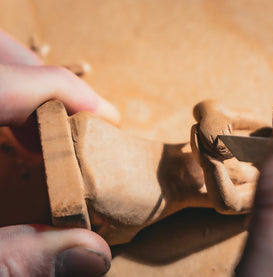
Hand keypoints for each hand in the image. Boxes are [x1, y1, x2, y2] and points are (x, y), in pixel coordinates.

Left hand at [0, 30, 117, 275]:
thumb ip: (15, 260)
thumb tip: (93, 255)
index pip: (7, 82)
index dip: (68, 94)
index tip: (107, 117)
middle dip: (43, 78)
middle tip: (79, 114)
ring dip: (22, 85)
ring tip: (49, 122)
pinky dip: (4, 99)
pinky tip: (12, 132)